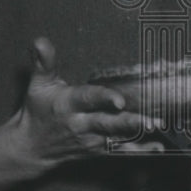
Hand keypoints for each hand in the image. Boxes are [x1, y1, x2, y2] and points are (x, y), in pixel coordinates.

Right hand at [10, 37, 163, 172]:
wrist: (32, 147)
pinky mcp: (98, 150)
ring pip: (118, 137)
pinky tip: (158, 146)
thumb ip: (44, 62)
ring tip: (157, 127)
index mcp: (69, 104)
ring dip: (139, 133)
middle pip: (108, 123)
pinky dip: (140, 149)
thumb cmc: (38, 111)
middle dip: (129, 122)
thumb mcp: (38, 85)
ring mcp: (92, 140)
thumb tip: (40, 41)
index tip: (119, 100)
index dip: (104, 99)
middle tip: (150, 120)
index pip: (89, 100)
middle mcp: (82, 124)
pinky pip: (121, 150)